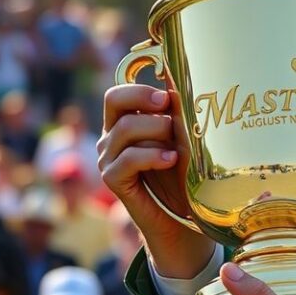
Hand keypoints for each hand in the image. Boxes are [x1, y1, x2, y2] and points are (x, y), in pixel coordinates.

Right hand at [97, 84, 214, 277]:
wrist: (186, 218)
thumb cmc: (187, 173)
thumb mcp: (183, 137)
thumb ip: (176, 110)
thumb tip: (181, 77)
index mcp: (126, 122)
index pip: (119, 93)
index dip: (141, 89)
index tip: (167, 97)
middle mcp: (111, 137)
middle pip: (114, 100)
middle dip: (144, 100)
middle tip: (170, 112)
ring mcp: (108, 158)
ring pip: (125, 129)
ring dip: (156, 132)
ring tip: (177, 147)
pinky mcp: (112, 180)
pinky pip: (126, 159)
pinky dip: (151, 156)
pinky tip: (171, 160)